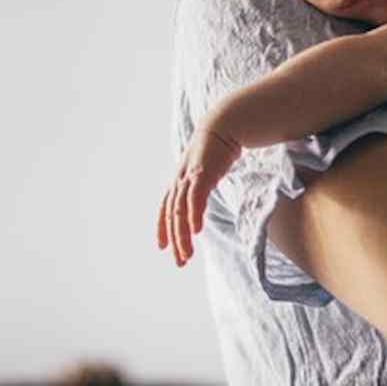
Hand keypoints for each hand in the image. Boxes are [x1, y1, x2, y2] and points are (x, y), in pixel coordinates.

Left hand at [156, 124, 241, 266]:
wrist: (224, 125)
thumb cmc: (217, 149)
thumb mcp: (205, 171)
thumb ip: (201, 186)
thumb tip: (202, 200)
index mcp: (180, 180)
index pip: (165, 207)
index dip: (162, 227)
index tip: (162, 248)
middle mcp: (180, 180)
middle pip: (171, 215)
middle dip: (174, 239)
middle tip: (180, 261)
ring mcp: (189, 176)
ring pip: (180, 210)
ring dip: (182, 234)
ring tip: (187, 254)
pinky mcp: (202, 172)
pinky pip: (195, 197)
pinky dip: (194, 214)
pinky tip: (197, 230)